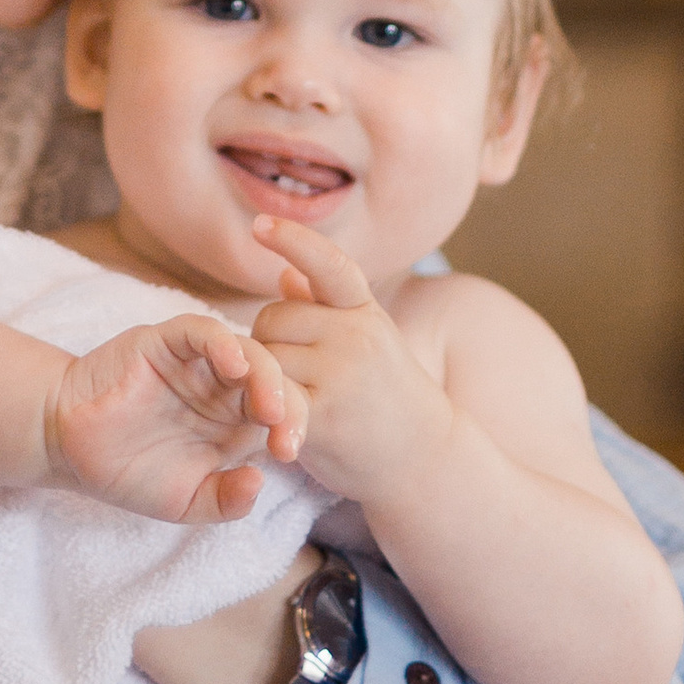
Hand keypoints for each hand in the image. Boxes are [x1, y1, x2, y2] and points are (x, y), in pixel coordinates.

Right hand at [46, 315, 303, 524]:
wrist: (66, 446)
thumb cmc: (127, 472)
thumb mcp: (184, 502)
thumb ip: (224, 500)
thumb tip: (260, 482)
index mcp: (234, 424)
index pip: (282, 416)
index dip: (295, 429)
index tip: (289, 454)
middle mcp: (223, 390)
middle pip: (274, 382)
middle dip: (290, 404)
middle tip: (286, 434)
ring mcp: (196, 364)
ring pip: (247, 351)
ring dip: (266, 374)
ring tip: (268, 406)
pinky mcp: (166, 343)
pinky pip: (202, 332)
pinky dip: (221, 343)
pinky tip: (232, 365)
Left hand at [247, 222, 456, 510]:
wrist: (425, 460)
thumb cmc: (388, 397)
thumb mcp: (368, 342)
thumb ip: (325, 309)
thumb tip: (286, 274)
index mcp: (366, 311)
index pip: (329, 265)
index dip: (294, 240)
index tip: (259, 223)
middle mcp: (357, 335)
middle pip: (272, 318)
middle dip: (270, 343)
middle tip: (296, 376)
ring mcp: (341, 374)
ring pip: (263, 357)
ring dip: (263, 379)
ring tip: (295, 401)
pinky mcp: (324, 415)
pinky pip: (269, 396)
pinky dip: (265, 409)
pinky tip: (280, 429)